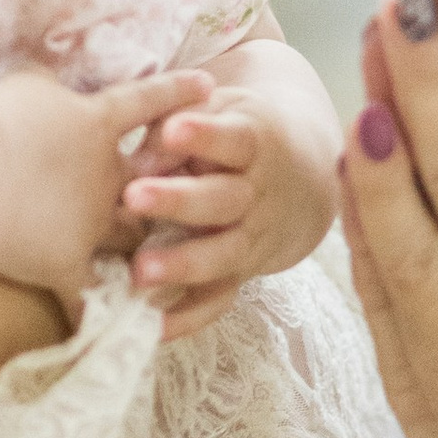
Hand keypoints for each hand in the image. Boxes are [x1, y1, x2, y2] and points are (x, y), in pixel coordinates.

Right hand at [0, 64, 205, 304]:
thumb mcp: (27, 85)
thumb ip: (48, 87)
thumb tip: (47, 85)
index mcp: (99, 124)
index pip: (147, 102)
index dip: (177, 92)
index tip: (209, 83)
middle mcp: (108, 175)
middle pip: (153, 183)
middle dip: (167, 187)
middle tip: (174, 191)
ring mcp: (92, 224)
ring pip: (130, 238)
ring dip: (139, 246)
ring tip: (148, 260)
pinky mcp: (66, 264)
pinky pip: (86, 295)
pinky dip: (92, 313)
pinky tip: (101, 332)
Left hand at [121, 50, 338, 328]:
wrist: (305, 175)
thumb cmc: (238, 132)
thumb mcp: (219, 110)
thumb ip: (175, 126)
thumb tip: (134, 163)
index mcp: (254, 141)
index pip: (233, 137)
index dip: (205, 134)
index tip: (173, 129)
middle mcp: (257, 194)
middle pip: (223, 199)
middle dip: (179, 200)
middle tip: (133, 197)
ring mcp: (252, 238)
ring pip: (222, 254)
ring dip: (182, 263)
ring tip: (139, 272)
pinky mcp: (242, 274)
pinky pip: (218, 301)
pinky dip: (188, 318)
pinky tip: (152, 327)